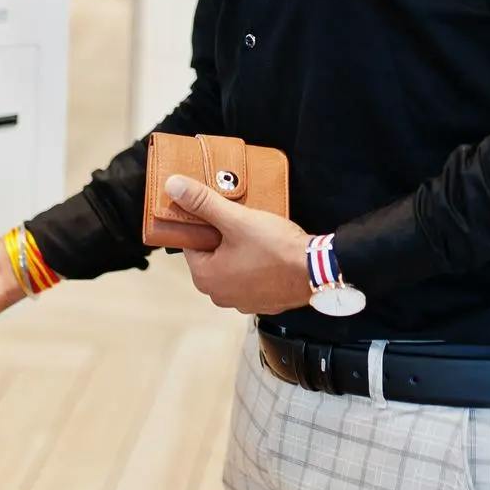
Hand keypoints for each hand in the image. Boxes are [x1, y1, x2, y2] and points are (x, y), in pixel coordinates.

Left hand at [168, 175, 314, 314]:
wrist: (316, 271)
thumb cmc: (275, 248)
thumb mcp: (237, 219)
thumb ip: (203, 203)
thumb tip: (173, 187)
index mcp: (205, 277)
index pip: (191, 243)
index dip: (205, 224)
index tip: (220, 213)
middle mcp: (219, 295)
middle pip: (212, 256)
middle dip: (223, 238)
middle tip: (242, 222)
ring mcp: (242, 302)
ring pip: (232, 267)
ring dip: (240, 251)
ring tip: (258, 235)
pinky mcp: (263, 302)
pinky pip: (251, 278)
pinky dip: (257, 266)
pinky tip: (269, 252)